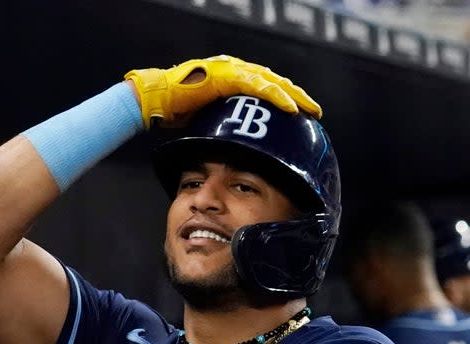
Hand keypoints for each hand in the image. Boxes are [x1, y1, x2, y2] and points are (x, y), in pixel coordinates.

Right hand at [124, 55, 320, 127]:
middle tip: (315, 113)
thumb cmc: (178, 111)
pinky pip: (258, 86)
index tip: (303, 116)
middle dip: (297, 97)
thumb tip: (237, 148)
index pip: (267, 88)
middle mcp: (235, 70)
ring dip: (293, 96)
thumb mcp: (211, 121)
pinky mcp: (226, 75)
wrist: (155, 100)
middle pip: (275, 83)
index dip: (286, 100)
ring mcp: (231, 70)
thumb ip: (227, 126)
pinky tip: (290, 108)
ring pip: (272, 81)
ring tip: (309, 110)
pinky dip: (276, 97)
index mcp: (233, 79)